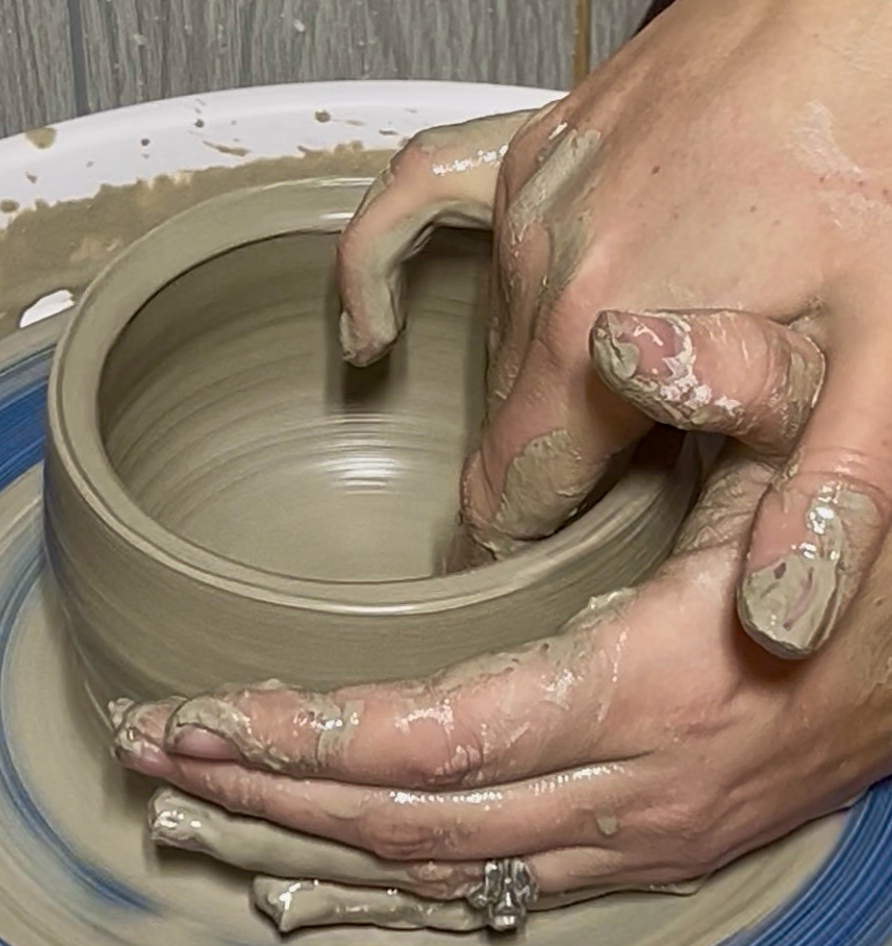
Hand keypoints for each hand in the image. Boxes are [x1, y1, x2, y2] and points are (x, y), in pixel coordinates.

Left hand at [114, 312, 891, 922]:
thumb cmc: (877, 542)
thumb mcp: (823, 436)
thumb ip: (731, 386)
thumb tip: (632, 334)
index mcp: (652, 688)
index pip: (434, 738)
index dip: (303, 734)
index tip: (195, 715)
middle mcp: (629, 792)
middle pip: (404, 821)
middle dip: (264, 794)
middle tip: (152, 757)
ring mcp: (630, 839)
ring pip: (430, 875)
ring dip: (300, 853)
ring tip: (191, 825)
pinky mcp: (630, 847)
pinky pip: (484, 897)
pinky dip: (381, 900)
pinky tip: (308, 896)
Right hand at [337, 0, 891, 657]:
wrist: (863, 8)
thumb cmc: (882, 152)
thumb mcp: (883, 354)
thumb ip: (822, 488)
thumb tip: (778, 616)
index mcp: (598, 338)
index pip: (507, 495)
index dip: (516, 552)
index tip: (530, 579)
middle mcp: (540, 273)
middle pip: (499, 431)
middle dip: (537, 480)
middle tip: (603, 503)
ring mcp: (525, 203)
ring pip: (485, 349)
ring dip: (521, 397)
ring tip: (583, 424)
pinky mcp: (529, 152)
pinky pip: (413, 206)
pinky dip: (376, 271)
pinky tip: (374, 326)